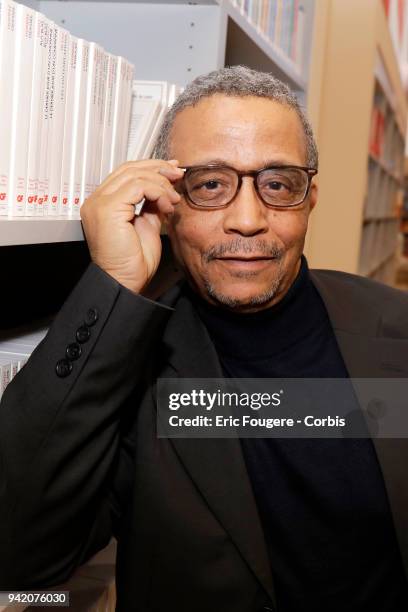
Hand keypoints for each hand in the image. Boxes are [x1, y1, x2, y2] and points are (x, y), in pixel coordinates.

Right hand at [80, 159, 183, 293]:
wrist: (125, 282)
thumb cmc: (133, 263)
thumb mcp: (147, 225)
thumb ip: (151, 205)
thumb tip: (163, 188)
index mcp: (103, 204)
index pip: (126, 174)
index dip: (151, 168)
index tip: (172, 171)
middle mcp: (96, 201)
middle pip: (129, 169)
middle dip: (158, 168)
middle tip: (178, 174)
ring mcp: (99, 204)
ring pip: (134, 175)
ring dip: (161, 184)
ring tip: (173, 199)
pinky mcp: (107, 209)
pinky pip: (138, 187)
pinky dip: (157, 192)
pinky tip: (166, 206)